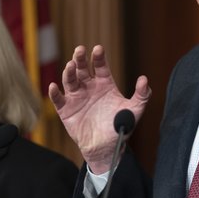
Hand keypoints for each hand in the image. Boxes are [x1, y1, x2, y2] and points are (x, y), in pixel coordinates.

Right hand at [48, 45, 150, 172]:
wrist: (106, 148)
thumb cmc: (120, 127)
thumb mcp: (134, 110)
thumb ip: (142, 95)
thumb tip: (145, 79)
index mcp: (104, 84)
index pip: (101, 66)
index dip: (99, 57)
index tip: (98, 49)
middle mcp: (89, 87)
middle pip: (82, 69)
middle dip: (80, 59)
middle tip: (80, 50)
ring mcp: (76, 97)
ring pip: (70, 80)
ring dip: (69, 72)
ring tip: (70, 66)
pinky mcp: (66, 110)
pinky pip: (58, 99)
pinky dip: (55, 93)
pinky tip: (53, 86)